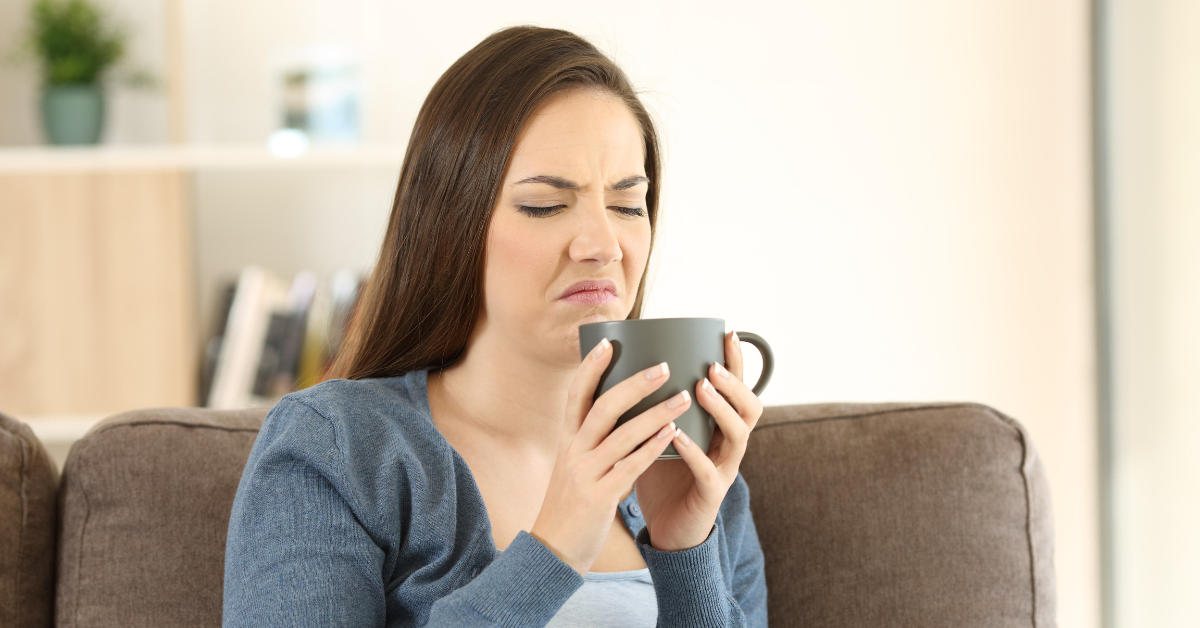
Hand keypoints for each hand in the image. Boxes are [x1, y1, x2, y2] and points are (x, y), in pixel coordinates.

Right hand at [529, 338, 693, 574]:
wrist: (553, 551)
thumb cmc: (571, 506)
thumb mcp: (573, 467)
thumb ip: (591, 442)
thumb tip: (617, 414)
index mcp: (567, 441)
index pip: (575, 395)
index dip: (590, 367)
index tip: (608, 342)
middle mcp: (573, 452)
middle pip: (602, 407)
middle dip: (634, 384)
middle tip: (664, 366)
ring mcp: (585, 474)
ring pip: (622, 435)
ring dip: (655, 413)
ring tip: (682, 397)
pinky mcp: (599, 497)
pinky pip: (630, 466)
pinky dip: (652, 447)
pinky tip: (673, 434)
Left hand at [633, 331, 764, 550]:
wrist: (666, 528)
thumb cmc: (661, 475)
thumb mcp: (658, 432)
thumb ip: (653, 404)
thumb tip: (627, 362)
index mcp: (718, 427)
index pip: (736, 388)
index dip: (736, 362)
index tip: (728, 333)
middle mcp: (727, 445)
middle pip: (750, 408)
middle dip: (735, 383)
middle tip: (712, 366)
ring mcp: (723, 469)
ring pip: (738, 434)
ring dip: (721, 409)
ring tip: (701, 389)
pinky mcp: (710, 494)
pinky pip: (708, 471)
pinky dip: (694, 452)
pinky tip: (678, 436)